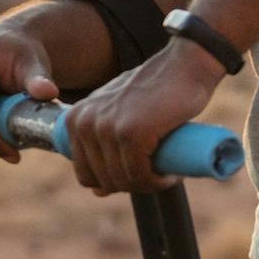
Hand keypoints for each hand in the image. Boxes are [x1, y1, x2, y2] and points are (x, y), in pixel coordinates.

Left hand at [60, 42, 225, 195]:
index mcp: (74, 121)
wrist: (184, 65)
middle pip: (103, 180)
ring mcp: (106, 128)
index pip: (84, 173)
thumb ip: (101, 146)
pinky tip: (170, 176)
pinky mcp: (131, 133)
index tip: (136, 174)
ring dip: (148, 185)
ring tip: (167, 173)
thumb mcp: (117, 116)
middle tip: (156, 175)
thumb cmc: (154, 93)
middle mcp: (84, 124)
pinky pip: (140, 175)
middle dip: (131, 185)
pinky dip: (157, 182)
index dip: (111, 182)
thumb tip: (96, 192)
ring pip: (122, 180)